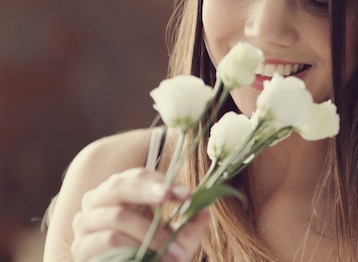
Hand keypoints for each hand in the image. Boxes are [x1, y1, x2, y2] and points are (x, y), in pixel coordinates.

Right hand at [70, 167, 210, 261]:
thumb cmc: (151, 254)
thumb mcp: (176, 241)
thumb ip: (190, 227)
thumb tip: (205, 212)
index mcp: (120, 190)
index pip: (138, 175)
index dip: (162, 181)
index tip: (187, 193)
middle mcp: (98, 201)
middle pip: (120, 186)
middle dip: (149, 190)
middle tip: (173, 196)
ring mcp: (85, 223)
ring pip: (118, 216)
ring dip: (150, 233)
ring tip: (173, 250)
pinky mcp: (81, 247)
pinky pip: (108, 239)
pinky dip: (134, 247)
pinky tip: (149, 256)